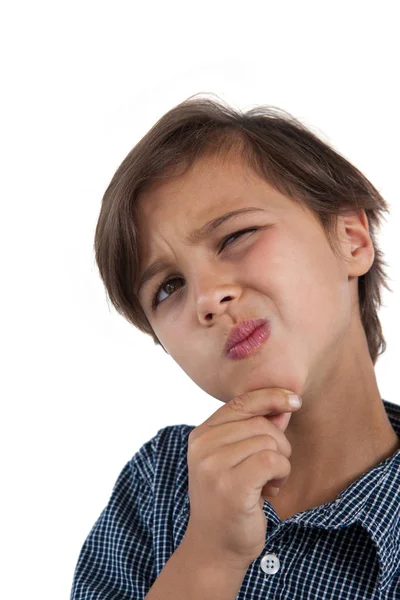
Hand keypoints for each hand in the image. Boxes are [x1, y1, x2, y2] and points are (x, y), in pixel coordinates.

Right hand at [184, 387, 301, 569]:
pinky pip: (273, 461)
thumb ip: (256, 430)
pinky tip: (271, 491)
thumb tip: (284, 404)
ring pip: (269, 442)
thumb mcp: (237, 459)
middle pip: (260, 423)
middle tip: (273, 470)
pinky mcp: (231, 485)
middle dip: (279, 444)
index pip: (240, 402)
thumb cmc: (229, 501)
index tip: (294, 399)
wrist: (214, 548)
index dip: (271, 396)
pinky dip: (281, 474)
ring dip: (281, 463)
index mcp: (201, 435)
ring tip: (268, 484)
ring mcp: (214, 466)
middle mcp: (202, 446)